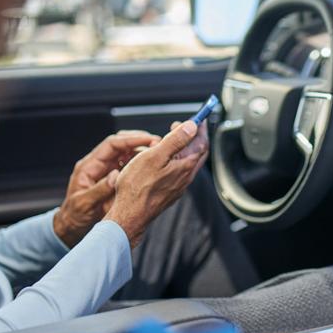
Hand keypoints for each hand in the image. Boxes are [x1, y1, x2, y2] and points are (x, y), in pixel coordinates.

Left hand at [54, 130, 159, 246]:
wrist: (72, 225)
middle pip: (120, 144)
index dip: (131, 140)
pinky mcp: (112, 178)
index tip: (148, 140)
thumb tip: (115, 176)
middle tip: (157, 143)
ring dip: (141, 151)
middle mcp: (98, 164)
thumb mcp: (84, 203)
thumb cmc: (75, 215)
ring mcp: (106, 170)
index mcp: (89, 166)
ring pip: (126, 153)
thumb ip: (99, 189)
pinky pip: (128, 165)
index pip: (111, 144)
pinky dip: (140, 163)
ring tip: (157, 152)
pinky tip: (151, 165)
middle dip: (139, 140)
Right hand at [104, 120, 207, 246]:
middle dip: (195, 137)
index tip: (198, 117)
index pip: (201, 142)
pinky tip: (166, 160)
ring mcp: (179, 186)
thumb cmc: (138, 187)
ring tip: (174, 139)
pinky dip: (178, 160)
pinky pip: (180, 172)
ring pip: (189, 163)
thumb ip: (176, 140)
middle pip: (198, 152)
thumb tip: (192, 126)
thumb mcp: (155, 156)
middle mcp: (186, 177)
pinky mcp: (171, 192)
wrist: (131, 214)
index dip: (200, 128)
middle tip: (187, 126)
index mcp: (185, 166)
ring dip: (185, 148)